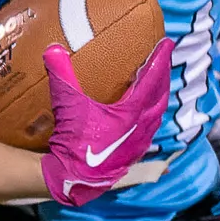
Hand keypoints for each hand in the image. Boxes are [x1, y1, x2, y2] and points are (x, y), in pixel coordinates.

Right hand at [39, 39, 173, 206]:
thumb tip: (52, 49)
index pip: (152, 80)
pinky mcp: (132, 155)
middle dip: (163, 78)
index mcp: (131, 113)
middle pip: (160, 97)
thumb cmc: (73, 140)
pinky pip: (149, 130)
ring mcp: (139, 144)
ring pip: (157, 116)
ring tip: (156, 85)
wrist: (70, 176)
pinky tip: (145, 116)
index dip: (160, 60)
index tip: (167, 45)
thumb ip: (62, 75)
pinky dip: (151, 116)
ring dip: (158, 98)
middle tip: (163, 61)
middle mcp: (141, 128)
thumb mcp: (67, 104)